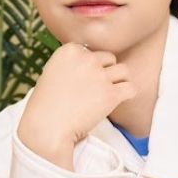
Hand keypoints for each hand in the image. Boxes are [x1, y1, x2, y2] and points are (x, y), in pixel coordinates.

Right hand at [17, 42, 136, 164]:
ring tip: (109, 94)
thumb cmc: (46, 105)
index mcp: (70, 50)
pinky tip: (119, 101)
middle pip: (110, 58)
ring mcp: (100, 76)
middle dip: (106, 72)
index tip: (82, 82)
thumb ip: (71, 64)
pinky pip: (131, 88)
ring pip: (124, 71)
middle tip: (96, 90)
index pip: (92, 51)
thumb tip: (91, 62)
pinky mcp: (110, 94)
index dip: (90, 67)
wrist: (47, 127)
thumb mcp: (52, 73)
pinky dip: (128, 94)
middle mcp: (86, 59)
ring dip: (119, 82)